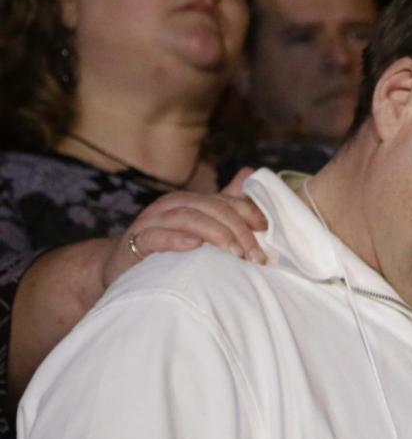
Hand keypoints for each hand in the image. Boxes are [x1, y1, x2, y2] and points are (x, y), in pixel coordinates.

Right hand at [103, 167, 268, 286]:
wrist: (118, 265)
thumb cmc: (165, 246)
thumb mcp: (196, 226)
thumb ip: (223, 203)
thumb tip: (249, 173)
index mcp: (189, 201)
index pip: (224, 201)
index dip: (248, 212)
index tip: (267, 230)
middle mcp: (171, 206)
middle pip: (210, 208)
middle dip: (237, 229)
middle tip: (255, 254)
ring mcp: (151, 222)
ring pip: (187, 218)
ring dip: (215, 234)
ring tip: (235, 251)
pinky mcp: (134, 242)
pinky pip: (155, 237)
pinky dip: (176, 239)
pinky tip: (194, 246)